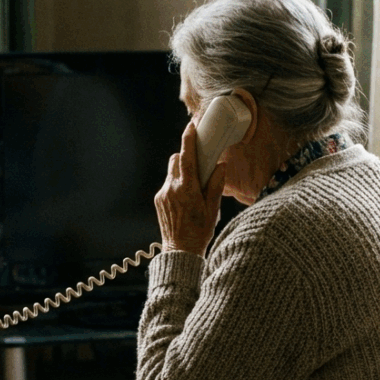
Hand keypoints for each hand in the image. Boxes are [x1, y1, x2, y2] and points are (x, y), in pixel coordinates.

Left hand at [154, 122, 226, 256]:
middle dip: (186, 156)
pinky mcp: (159, 200)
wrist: (180, 252)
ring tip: (193, 186)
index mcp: (187, 189)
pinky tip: (185, 199)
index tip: (191, 127)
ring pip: (171, 172)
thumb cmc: (200, 232)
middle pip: (176, 160)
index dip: (188, 139)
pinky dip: (177, 184)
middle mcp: (172, 189)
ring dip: (182, 172)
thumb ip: (215, 185)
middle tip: (198, 162)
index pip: (186, 157)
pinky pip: (168, 184)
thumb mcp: (213, 208)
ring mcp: (163, 194)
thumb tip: (220, 166)